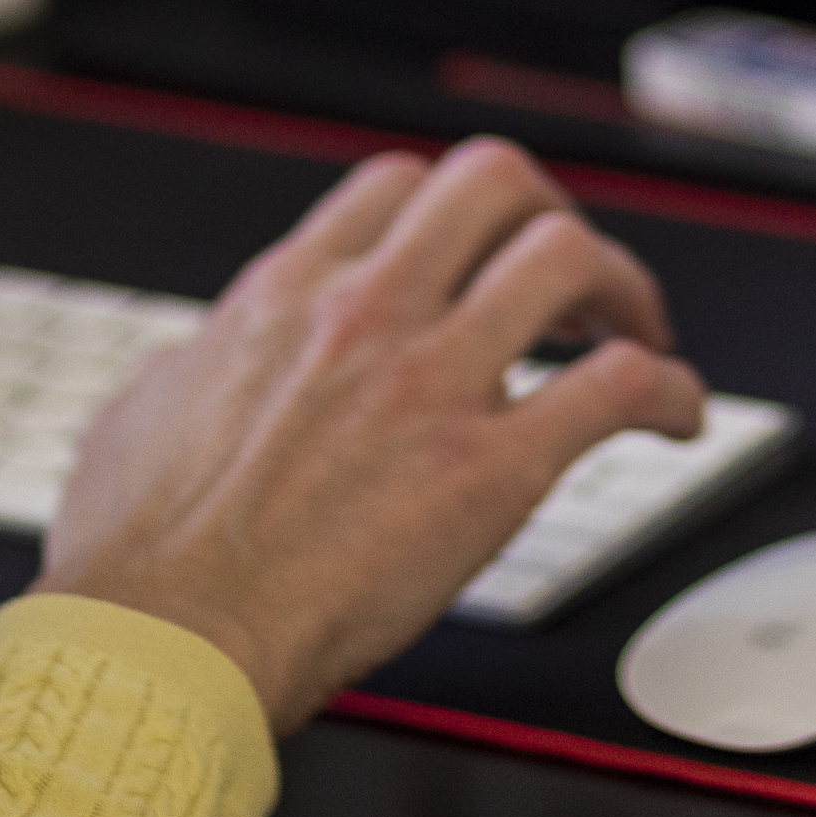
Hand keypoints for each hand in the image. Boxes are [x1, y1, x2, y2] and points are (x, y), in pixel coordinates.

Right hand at [34, 137, 706, 729]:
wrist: (167, 634)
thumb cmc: (141, 552)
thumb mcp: (143, 408)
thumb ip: (197, 364)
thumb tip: (203, 364)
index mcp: (288, 294)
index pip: (398, 184)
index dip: (454, 208)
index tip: (476, 250)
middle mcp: (369, 313)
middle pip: (494, 182)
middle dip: (547, 212)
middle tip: (567, 276)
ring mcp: (434, 383)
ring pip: (566, 256)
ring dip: (621, 285)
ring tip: (636, 327)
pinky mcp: (490, 469)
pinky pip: (616, 390)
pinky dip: (666, 390)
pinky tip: (674, 413)